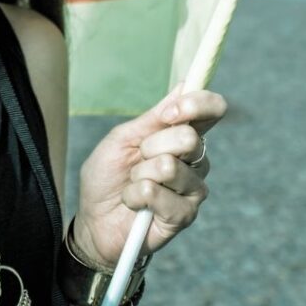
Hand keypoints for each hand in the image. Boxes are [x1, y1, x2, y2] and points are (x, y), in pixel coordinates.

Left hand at [72, 82, 226, 268]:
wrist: (93, 219)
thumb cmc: (108, 176)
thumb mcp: (123, 138)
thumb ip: (154, 117)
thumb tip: (183, 86)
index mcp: (181, 135)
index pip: (211, 111)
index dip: (197, 105)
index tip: (169, 114)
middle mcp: (194, 160)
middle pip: (189, 138)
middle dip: (151, 146)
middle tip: (136, 159)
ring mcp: (192, 189)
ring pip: (170, 166)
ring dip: (139, 174)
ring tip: (133, 183)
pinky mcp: (185, 215)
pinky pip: (158, 193)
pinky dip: (135, 195)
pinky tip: (135, 204)